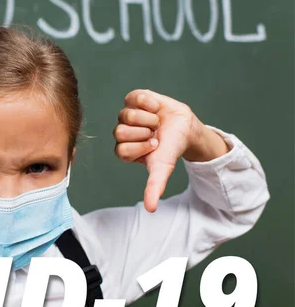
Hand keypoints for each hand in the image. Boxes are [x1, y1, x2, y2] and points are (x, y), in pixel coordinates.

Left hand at [113, 89, 228, 212]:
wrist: (185, 128)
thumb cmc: (171, 149)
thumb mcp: (163, 168)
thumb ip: (154, 187)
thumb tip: (151, 209)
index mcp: (123, 150)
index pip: (120, 150)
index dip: (141, 147)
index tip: (155, 146)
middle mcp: (121, 133)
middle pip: (119, 132)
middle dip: (144, 133)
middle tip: (155, 134)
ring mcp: (126, 115)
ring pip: (126, 115)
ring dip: (148, 119)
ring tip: (157, 122)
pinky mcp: (133, 99)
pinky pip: (135, 97)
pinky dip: (150, 103)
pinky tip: (157, 108)